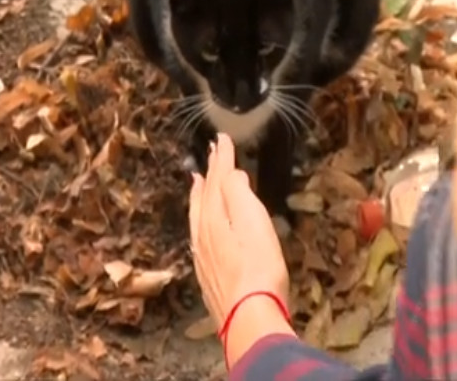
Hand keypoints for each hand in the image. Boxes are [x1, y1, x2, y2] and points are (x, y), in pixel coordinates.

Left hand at [187, 134, 292, 347]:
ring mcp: (203, 255)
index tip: (222, 138)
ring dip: (200, 194)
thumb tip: (231, 174)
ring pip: (197, 215)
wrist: (249, 317)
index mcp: (215, 217)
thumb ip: (239, 194)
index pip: (218, 179)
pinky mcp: (208, 274)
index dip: (222, 158)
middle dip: (209, 172)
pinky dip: (200, 219)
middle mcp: (203, 233)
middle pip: (205, 195)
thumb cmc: (258, 268)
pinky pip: (198, 235)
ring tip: (198, 181)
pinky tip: (201, 225)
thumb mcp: (254, 222)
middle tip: (210, 153)